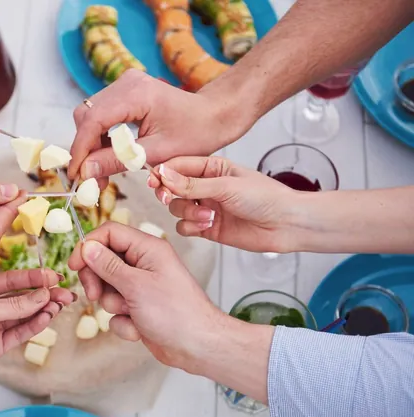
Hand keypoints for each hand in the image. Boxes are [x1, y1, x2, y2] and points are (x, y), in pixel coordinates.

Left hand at [0, 269, 73, 390]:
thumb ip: (14, 305)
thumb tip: (41, 296)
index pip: (13, 280)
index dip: (35, 279)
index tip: (54, 277)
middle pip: (23, 298)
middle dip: (45, 295)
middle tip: (67, 293)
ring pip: (25, 316)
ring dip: (43, 310)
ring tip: (61, 305)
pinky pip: (20, 333)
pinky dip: (34, 326)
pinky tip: (47, 318)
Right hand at [67, 222, 227, 371]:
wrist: (198, 347)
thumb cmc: (176, 313)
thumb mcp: (135, 285)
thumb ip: (108, 265)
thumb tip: (87, 247)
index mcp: (148, 249)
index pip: (110, 233)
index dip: (89, 246)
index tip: (74, 266)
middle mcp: (144, 264)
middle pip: (104, 261)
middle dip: (97, 280)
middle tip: (95, 295)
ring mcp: (142, 286)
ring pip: (108, 288)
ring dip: (113, 305)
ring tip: (130, 313)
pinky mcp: (139, 307)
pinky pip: (117, 310)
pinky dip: (123, 322)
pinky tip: (139, 329)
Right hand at [68, 69, 247, 180]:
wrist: (214, 115)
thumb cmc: (195, 133)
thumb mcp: (156, 154)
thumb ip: (117, 161)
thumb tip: (85, 173)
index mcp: (136, 94)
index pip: (93, 121)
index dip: (80, 150)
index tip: (77, 175)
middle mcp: (126, 83)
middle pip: (87, 116)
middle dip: (84, 149)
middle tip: (90, 179)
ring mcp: (124, 84)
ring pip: (90, 116)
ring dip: (91, 145)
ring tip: (100, 174)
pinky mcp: (125, 91)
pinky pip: (101, 114)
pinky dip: (100, 138)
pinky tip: (108, 158)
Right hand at [148, 156, 300, 252]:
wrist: (285, 224)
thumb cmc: (265, 197)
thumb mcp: (226, 186)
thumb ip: (192, 184)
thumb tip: (164, 174)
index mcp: (211, 168)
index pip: (177, 165)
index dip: (163, 172)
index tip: (153, 180)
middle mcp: (205, 186)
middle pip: (171, 188)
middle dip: (169, 194)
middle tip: (168, 197)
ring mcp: (205, 207)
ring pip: (176, 208)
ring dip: (187, 212)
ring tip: (207, 215)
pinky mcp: (207, 227)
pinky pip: (184, 227)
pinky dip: (191, 227)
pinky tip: (208, 225)